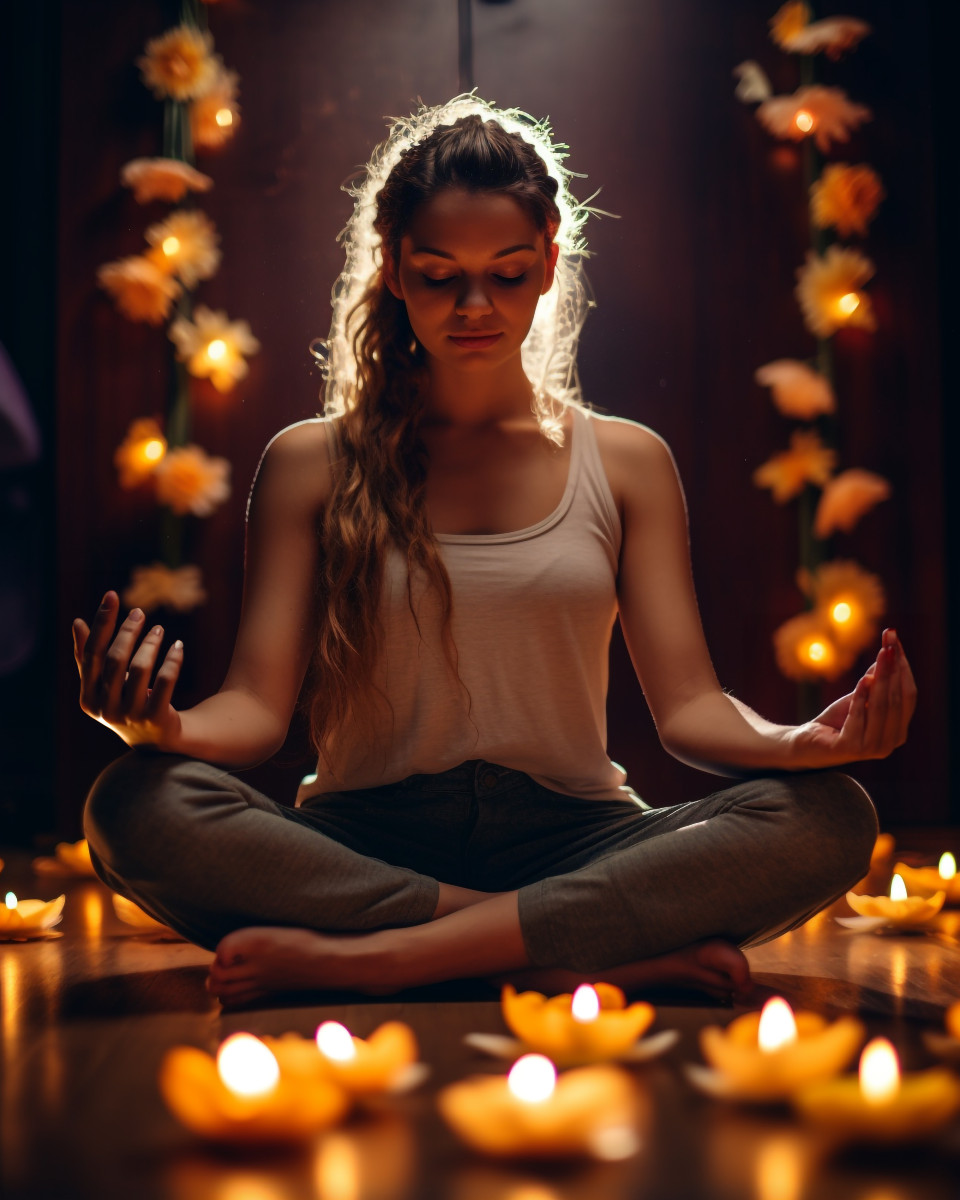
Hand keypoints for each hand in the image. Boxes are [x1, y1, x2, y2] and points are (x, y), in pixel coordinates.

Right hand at [73, 590, 183, 750]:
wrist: (157, 739)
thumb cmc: (126, 702)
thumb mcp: (105, 683)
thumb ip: (90, 656)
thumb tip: (76, 622)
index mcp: (88, 697)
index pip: (92, 653)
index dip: (101, 623)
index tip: (112, 595)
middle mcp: (105, 709)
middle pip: (115, 660)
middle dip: (127, 632)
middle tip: (140, 612)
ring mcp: (130, 716)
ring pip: (140, 670)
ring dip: (150, 644)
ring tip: (159, 629)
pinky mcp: (156, 718)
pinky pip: (165, 682)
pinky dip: (172, 661)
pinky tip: (178, 646)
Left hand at [787, 629, 915, 766]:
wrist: (806, 744)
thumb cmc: (836, 721)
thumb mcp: (858, 696)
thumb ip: (875, 680)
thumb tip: (890, 652)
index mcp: (898, 730)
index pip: (908, 695)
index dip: (903, 666)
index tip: (895, 638)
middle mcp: (890, 742)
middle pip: (897, 698)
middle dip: (894, 667)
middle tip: (890, 641)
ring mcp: (873, 748)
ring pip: (881, 707)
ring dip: (882, 678)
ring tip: (882, 653)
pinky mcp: (851, 748)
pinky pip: (858, 716)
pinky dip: (861, 696)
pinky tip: (863, 680)